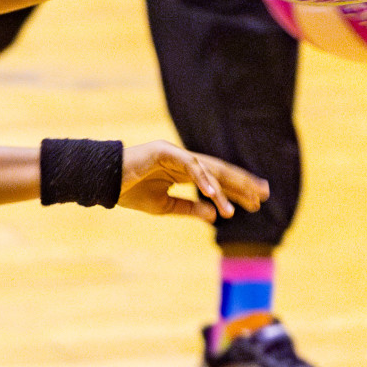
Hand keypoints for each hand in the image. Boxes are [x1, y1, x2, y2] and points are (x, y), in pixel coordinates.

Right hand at [119, 140, 268, 221]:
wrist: (102, 182)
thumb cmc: (128, 192)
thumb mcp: (164, 206)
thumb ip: (189, 208)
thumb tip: (214, 215)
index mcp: (182, 171)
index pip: (216, 180)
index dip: (236, 190)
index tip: (256, 201)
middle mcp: (183, 160)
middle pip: (219, 172)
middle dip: (242, 184)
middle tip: (264, 195)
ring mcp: (175, 153)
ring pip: (208, 170)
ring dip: (227, 188)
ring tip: (244, 204)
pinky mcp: (164, 151)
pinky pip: (189, 166)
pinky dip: (203, 179)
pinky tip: (215, 194)